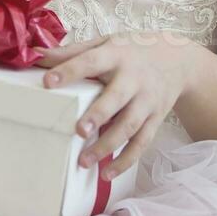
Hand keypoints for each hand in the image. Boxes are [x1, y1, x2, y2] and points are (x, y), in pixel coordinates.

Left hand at [35, 32, 197, 179]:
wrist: (180, 60)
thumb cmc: (133, 50)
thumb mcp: (107, 42)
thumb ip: (73, 51)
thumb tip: (36, 54)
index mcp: (117, 54)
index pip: (92, 61)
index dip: (70, 70)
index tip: (48, 82)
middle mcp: (134, 78)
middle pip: (117, 98)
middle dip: (98, 114)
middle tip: (78, 130)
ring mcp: (147, 101)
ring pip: (130, 126)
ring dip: (108, 145)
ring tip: (84, 161)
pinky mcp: (155, 119)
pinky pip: (142, 143)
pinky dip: (126, 160)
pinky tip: (107, 173)